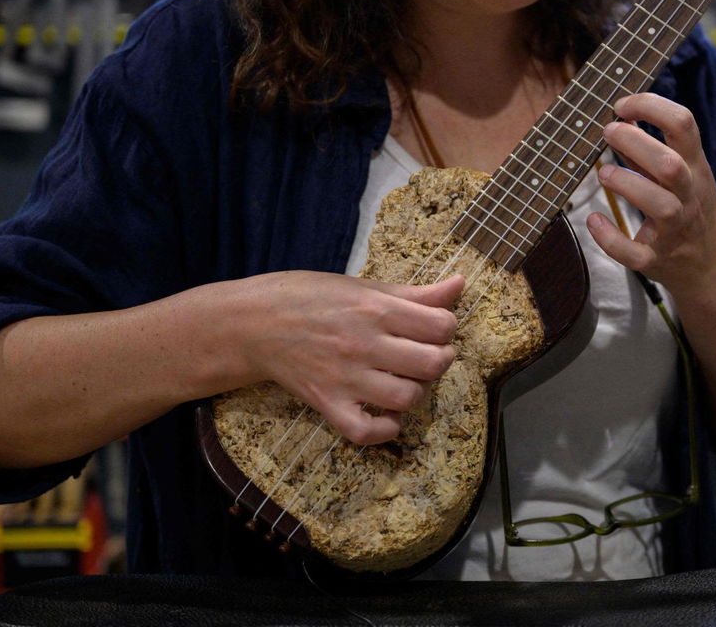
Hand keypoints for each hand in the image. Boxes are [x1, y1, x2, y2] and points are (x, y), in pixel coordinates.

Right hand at [228, 272, 463, 444]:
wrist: (254, 323)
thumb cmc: (312, 297)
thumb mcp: (365, 286)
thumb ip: (415, 293)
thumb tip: (461, 284)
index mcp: (376, 309)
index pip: (441, 326)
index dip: (446, 328)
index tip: (433, 328)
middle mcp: (364, 344)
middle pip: (432, 364)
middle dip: (440, 360)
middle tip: (425, 355)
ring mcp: (345, 378)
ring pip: (407, 398)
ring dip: (416, 392)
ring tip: (405, 380)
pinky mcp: (327, 404)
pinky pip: (366, 431)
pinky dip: (385, 428)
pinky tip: (387, 413)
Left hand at [587, 93, 715, 295]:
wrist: (712, 264)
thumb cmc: (690, 208)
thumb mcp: (683, 174)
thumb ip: (651, 149)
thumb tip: (621, 117)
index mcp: (694, 167)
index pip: (684, 124)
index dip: (651, 106)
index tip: (622, 105)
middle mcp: (688, 195)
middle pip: (670, 165)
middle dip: (635, 143)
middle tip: (607, 132)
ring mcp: (675, 229)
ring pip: (659, 206)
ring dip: (626, 184)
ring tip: (603, 174)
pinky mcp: (657, 259)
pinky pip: (634, 253)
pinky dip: (610, 238)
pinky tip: (594, 220)